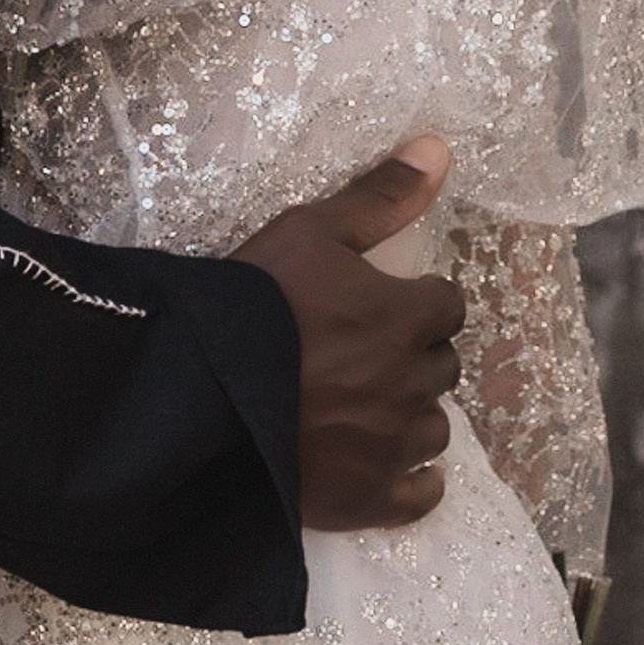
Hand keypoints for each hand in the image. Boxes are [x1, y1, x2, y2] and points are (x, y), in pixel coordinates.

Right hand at [237, 137, 462, 531]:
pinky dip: (414, 483)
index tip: (387, 305)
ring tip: (368, 408)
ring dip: (411, 413)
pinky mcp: (367, 497)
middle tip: (367, 353)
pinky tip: (392, 470)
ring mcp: (391, 446)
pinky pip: (419, 495)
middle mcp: (410, 383)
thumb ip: (379, 196)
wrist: (195, 393)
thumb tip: (440, 147)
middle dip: (414, 355)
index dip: (419, 302)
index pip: (448, 306)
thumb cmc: (250, 303)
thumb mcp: (309, 231)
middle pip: (441, 366)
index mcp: (404, 317)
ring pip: (434, 428)